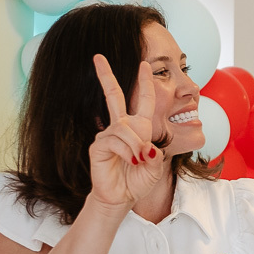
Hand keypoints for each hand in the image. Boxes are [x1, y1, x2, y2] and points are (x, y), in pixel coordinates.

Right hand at [89, 55, 167, 209]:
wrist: (121, 197)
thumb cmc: (137, 181)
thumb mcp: (155, 168)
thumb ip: (156, 155)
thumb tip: (147, 147)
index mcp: (139, 128)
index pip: (143, 101)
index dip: (144, 83)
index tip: (144, 65)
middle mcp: (122, 127)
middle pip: (114, 96)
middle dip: (106, 76)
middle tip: (98, 56)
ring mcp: (108, 135)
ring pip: (125, 128)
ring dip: (135, 145)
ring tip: (137, 160)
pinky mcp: (98, 145)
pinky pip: (115, 141)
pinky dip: (127, 152)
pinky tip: (128, 161)